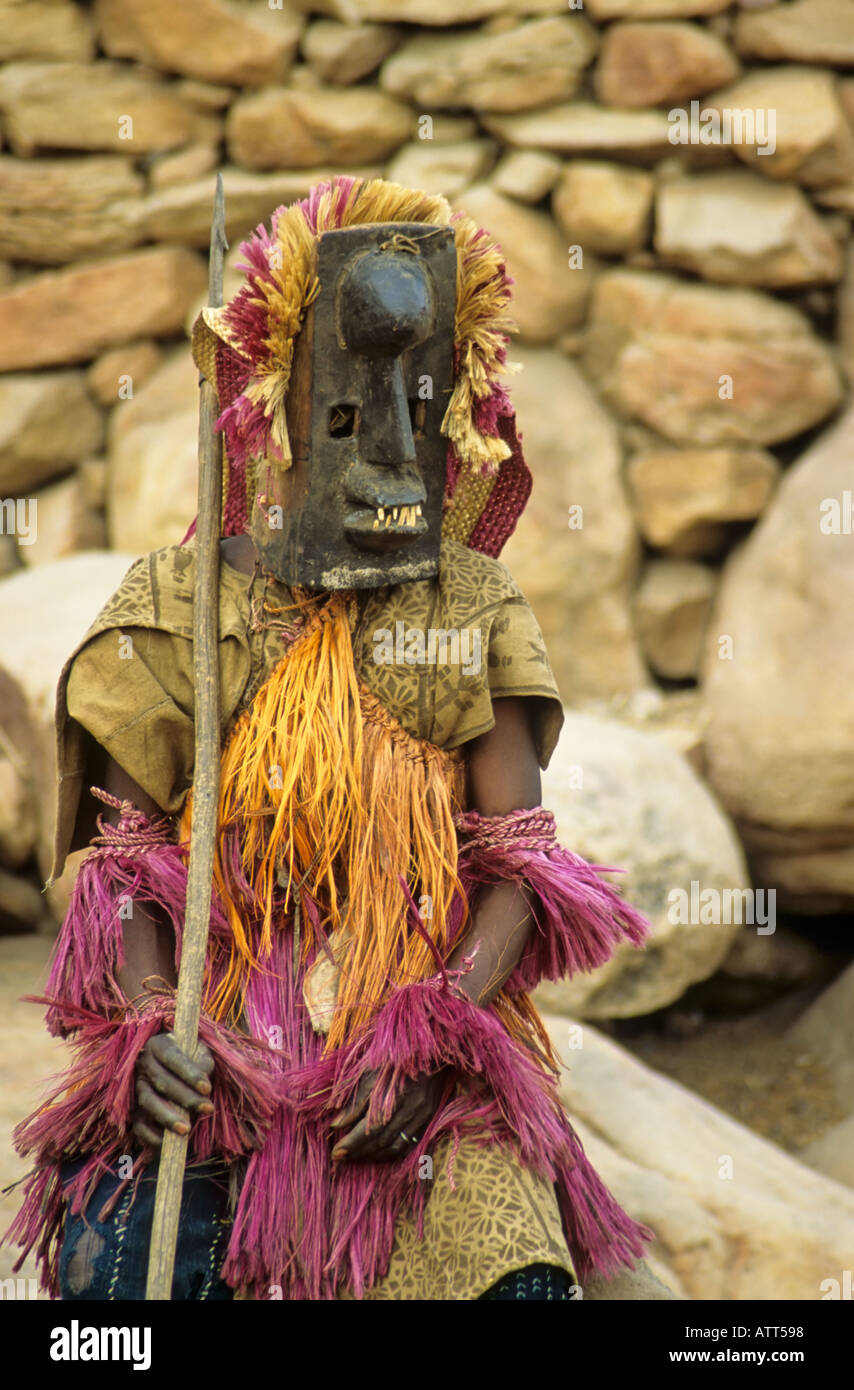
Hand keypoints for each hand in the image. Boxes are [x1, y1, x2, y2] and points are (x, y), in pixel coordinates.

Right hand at [131, 1032, 214, 1147]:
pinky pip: (138, 1124)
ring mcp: (136, 1086)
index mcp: (158, 1045)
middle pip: (162, 1081)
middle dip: (186, 1097)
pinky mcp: (133, 1109)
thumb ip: (203, 1062)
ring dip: (167, 1117)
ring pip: (148, 1102)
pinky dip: (151, 1135)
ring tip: (187, 1130)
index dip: (190, 1073)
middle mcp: (143, 1064)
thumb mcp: (199, 1052)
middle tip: (207, 1109)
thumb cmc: (189, 1058)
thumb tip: (203, 1080)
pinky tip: (167, 1142)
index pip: (172, 1057)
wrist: (172, 1068)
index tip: (208, 1088)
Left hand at [329, 1068, 448, 1163]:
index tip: (336, 1152)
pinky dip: (392, 1154)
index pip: (371, 1126)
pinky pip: (409, 1145)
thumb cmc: (396, 1059)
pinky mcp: (428, 1119)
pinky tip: (378, 1155)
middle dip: (358, 1152)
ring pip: (396, 1147)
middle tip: (340, 1157)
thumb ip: (356, 1100)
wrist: (429, 1053)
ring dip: (373, 1156)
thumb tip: (337, 1124)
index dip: (352, 1142)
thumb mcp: (372, 1072)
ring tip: (355, 1158)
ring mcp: (422, 1116)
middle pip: (382, 1140)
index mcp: (395, 1093)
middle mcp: (411, 1108)